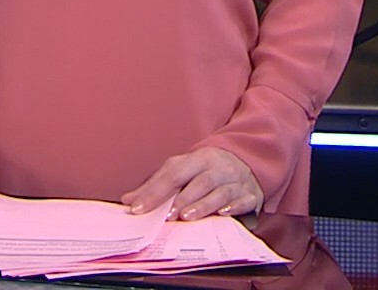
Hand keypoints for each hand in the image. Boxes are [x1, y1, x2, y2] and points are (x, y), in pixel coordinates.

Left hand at [121, 147, 262, 220]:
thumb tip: (127, 200)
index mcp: (197, 159)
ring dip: (204, 205)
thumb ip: (156, 186)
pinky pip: (244, 200)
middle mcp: (217, 168)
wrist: (246, 162)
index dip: (155, 191)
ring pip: (221, 192)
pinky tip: (224, 214)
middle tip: (167, 216)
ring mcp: (235, 181)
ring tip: (188, 217)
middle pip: (200, 182)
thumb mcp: (181, 171)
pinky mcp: (250, 195)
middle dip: (183, 199)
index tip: (138, 208)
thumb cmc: (205, 170)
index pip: (174, 174)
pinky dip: (234, 207)